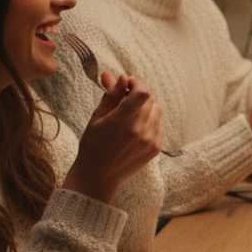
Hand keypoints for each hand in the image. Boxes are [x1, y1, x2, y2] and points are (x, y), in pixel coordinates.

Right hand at [64, 74, 163, 204]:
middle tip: (124, 99)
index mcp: (120, 122)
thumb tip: (119, 76)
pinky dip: (150, 121)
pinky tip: (136, 128)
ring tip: (130, 115)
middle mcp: (138, 132)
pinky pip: (159, 124)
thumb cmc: (93, 145)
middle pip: (149, 100)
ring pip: (156, 111)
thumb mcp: (96, 118)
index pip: (142, 93)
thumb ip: (111, 95)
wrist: (99, 176)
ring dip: (145, 107)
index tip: (128, 83)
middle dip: (138, 94)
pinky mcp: (156, 148)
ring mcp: (149, 141)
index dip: (137, 82)